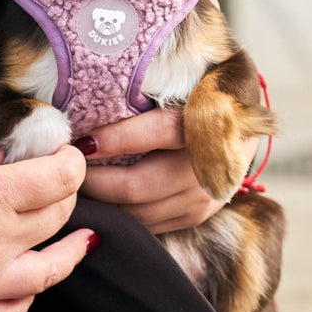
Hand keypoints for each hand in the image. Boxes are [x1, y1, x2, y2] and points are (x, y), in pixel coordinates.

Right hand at [0, 143, 92, 311]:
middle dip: (66, 195)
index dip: (70, 161)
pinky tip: (34, 281)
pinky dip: (32, 293)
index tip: (64, 153)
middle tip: (60, 185)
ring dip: (71, 249)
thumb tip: (2, 160)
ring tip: (81, 239)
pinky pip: (15, 308)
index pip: (58, 178)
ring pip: (51, 268)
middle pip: (57, 217)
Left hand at [77, 110, 256, 235]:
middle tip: (66, 168)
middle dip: (93, 180)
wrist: (245, 128)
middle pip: (137, 185)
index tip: (80, 142)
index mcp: (209, 122)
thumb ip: (146, 92)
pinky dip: (119, 214)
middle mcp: (206, 166)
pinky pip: (146, 224)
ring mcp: (202, 197)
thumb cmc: (201, 99)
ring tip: (75, 184)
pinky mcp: (195, 215)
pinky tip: (100, 199)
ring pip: (137, 212)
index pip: (156, 132)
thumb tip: (95, 104)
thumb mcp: (184, 87)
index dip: (115, 139)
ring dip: (102, 201)